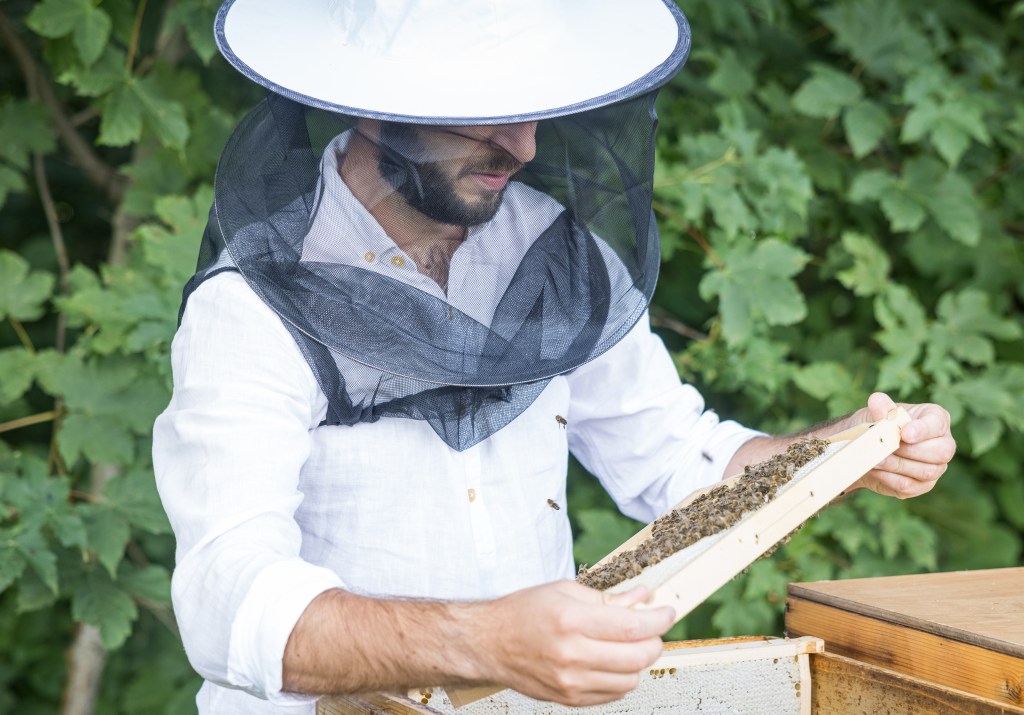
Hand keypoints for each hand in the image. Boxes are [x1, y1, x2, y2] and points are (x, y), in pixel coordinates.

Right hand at [474, 580, 673, 706]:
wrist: (489, 643)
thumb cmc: (524, 612)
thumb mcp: (564, 591)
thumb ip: (607, 598)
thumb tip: (642, 598)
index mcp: (571, 621)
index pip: (631, 626)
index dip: (658, 619)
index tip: (667, 611)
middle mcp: (572, 655)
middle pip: (637, 656)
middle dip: (654, 640)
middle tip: (651, 628)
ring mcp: (571, 682)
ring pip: (630, 679)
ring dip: (638, 661)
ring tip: (628, 644)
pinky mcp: (569, 699)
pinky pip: (613, 694)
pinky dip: (621, 677)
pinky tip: (611, 660)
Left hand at [849, 392, 955, 498]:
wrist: (866, 448)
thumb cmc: (879, 425)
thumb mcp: (878, 414)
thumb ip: (881, 409)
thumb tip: (877, 400)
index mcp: (936, 420)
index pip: (937, 425)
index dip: (922, 430)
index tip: (904, 434)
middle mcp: (942, 444)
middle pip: (940, 452)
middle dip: (909, 451)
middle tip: (884, 446)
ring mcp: (935, 467)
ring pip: (925, 471)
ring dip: (896, 465)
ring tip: (874, 458)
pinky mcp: (920, 485)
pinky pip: (909, 485)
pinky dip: (889, 478)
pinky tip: (875, 469)